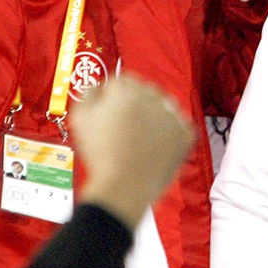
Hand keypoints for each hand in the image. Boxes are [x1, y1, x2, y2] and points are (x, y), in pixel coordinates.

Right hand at [71, 75, 194, 228]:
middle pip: (144, 91)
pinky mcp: (186, 134)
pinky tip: (154, 147)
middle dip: (134, 104)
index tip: (109, 111)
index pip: (123, 81)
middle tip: (123, 127)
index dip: (113, 96)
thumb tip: (100, 86)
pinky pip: (178, 126)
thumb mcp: (81, 119)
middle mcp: (154, 98)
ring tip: (139, 140)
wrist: (123, 185)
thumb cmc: (100, 154)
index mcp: (128, 91)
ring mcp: (173, 115)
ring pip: (163, 107)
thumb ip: (90, 94)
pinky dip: (169, 134)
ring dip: (153, 116)